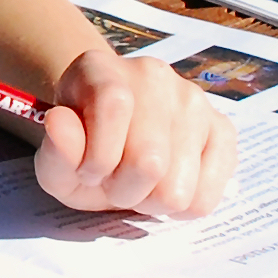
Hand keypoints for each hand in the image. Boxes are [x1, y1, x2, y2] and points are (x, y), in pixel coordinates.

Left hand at [33, 45, 238, 218]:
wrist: (114, 142)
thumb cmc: (83, 152)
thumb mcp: (55, 162)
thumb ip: (54, 151)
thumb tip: (59, 123)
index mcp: (102, 69)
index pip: (114, 105)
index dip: (97, 155)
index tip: (87, 172)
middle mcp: (154, 75)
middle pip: (150, 160)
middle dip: (123, 189)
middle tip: (113, 181)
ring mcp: (194, 101)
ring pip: (179, 186)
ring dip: (151, 201)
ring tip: (139, 183)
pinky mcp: (223, 129)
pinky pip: (207, 193)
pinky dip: (181, 208)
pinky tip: (166, 187)